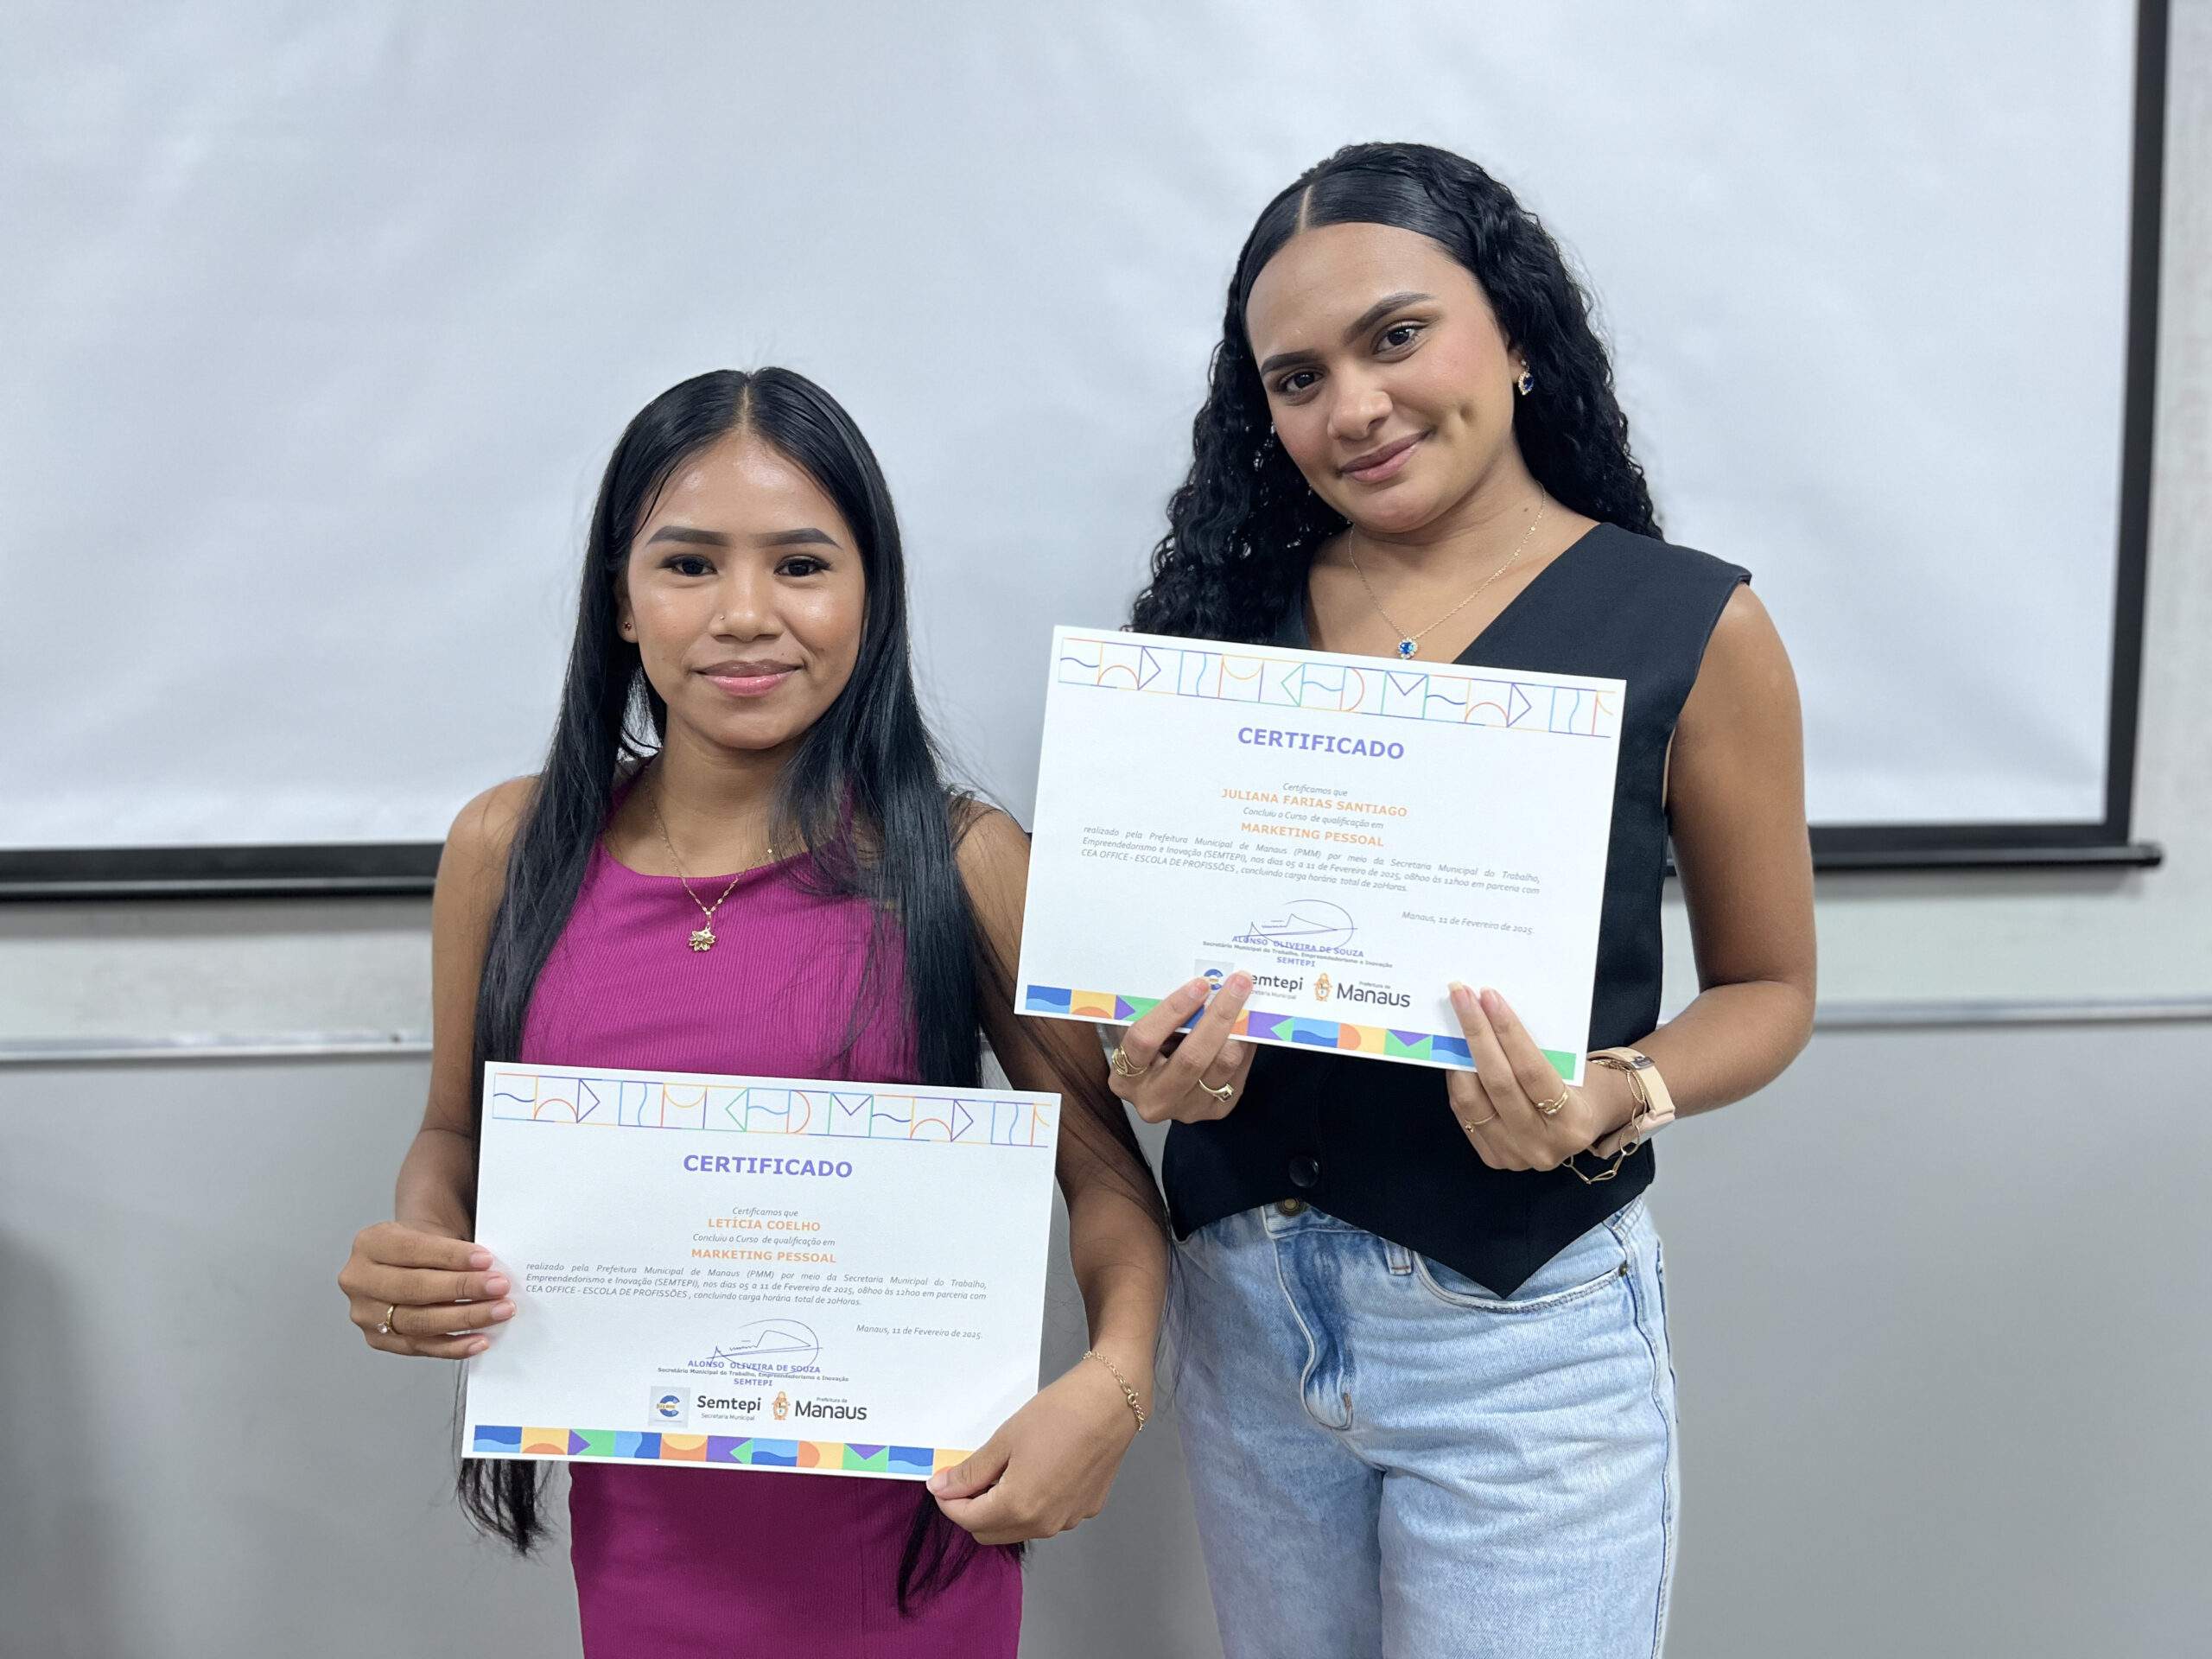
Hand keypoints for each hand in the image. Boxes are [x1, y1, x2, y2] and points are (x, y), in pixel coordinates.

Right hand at [339, 1220, 514, 1358]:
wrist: (404, 1263)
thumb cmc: (421, 1247)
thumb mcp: (429, 1232)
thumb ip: (452, 1249)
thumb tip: (490, 1271)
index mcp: (369, 1244)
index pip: (413, 1250)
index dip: (451, 1256)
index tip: (486, 1260)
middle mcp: (359, 1280)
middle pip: (414, 1288)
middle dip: (463, 1288)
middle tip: (499, 1286)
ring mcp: (365, 1314)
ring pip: (419, 1322)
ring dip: (465, 1318)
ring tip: (498, 1311)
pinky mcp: (378, 1340)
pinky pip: (420, 1347)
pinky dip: (454, 1346)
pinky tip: (479, 1340)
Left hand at [926, 1355, 1145, 1544]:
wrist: (1111, 1402)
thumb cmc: (1056, 1414)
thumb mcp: (1005, 1439)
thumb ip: (971, 1471)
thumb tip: (940, 1489)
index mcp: (1018, 1507)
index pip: (968, 1520)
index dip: (949, 1501)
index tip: (943, 1480)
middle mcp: (1044, 1524)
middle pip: (991, 1532)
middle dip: (973, 1510)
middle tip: (972, 1476)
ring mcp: (1068, 1520)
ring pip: (1019, 1528)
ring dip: (1002, 1510)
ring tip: (1007, 1470)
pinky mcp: (1086, 1510)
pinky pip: (1047, 1518)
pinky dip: (1032, 1505)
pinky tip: (1039, 1471)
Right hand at [1105, 973, 1258, 1123]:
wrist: (1158, 1087)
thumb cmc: (1149, 1049)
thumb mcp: (1142, 1030)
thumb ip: (1160, 1013)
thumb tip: (1201, 983)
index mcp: (1125, 1078)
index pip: (1145, 1040)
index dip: (1173, 1009)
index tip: (1199, 984)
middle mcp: (1154, 1100)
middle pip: (1191, 1057)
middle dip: (1219, 1015)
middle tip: (1237, 984)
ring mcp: (1187, 1110)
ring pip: (1221, 1065)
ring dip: (1238, 1028)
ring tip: (1246, 1000)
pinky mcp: (1215, 1111)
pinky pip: (1237, 1074)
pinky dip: (1245, 1046)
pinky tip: (1246, 1025)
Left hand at [1444, 983, 1635, 1172]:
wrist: (1583, 1125)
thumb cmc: (1579, 1087)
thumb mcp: (1572, 1068)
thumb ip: (1535, 1051)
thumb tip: (1489, 1013)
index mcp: (1572, 1123)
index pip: (1532, 1070)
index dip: (1507, 1031)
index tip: (1489, 996)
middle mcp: (1543, 1147)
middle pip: (1498, 1083)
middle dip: (1476, 1033)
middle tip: (1461, 995)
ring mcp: (1515, 1157)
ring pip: (1473, 1101)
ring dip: (1458, 1057)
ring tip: (1453, 1023)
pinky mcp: (1493, 1159)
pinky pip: (1465, 1114)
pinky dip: (1458, 1081)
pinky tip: (1456, 1056)